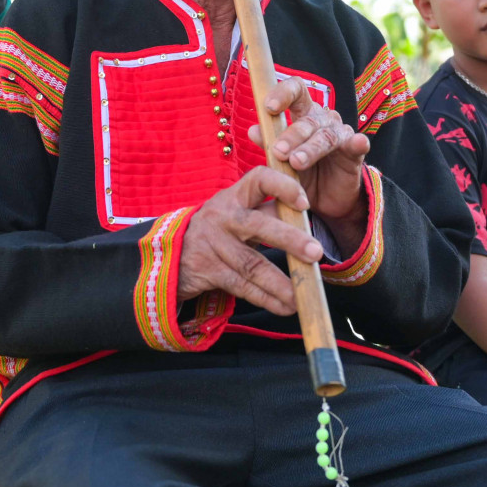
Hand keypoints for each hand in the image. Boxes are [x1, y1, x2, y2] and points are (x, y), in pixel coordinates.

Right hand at [176, 166, 324, 316]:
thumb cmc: (217, 230)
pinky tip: (285, 306)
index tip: (305, 202)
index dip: (283, 188)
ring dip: (280, 282)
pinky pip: (242, 286)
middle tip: (316, 253)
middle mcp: (222, 217)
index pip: (259, 180)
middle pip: (258, 226)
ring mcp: (213, 244)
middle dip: (289, 240)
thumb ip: (266, 212)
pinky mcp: (207, 270)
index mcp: (234, 197)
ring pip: (251, 264)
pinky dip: (266, 298)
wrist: (170, 253)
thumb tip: (302, 214)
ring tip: (302, 294)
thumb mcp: (236, 214)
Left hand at [251, 77, 370, 226]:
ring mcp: (341, 134)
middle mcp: (323, 120)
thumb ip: (269, 143)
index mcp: (304, 114)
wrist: (324, 201)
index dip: (283, 94)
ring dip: (311, 149)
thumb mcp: (281, 161)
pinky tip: (358, 142)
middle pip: (308, 120)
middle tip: (278, 152)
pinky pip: (358, 144)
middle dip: (291, 136)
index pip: (297, 92)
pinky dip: (358, 142)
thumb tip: (253, 130)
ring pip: (326, 136)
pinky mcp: (355, 153)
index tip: (268, 107)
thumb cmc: (301, 172)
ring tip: (296, 162)